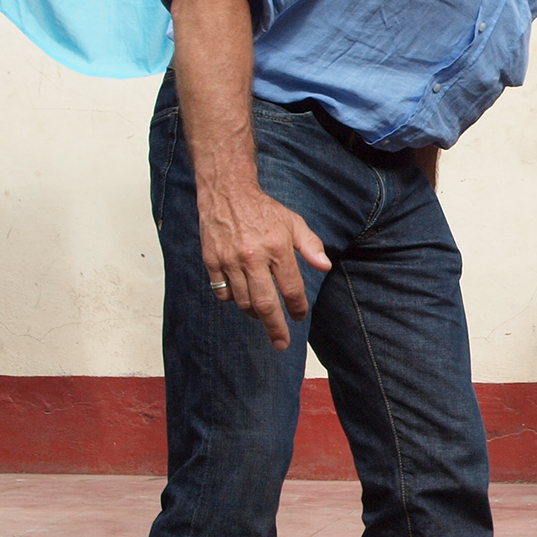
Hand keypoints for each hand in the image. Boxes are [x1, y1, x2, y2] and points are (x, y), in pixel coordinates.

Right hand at [200, 181, 331, 350]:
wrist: (227, 192)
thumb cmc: (264, 210)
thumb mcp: (294, 222)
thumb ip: (310, 246)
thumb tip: (325, 267)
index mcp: (277, 247)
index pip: (291, 289)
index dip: (297, 308)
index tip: (299, 316)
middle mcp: (253, 257)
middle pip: (265, 304)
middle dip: (275, 328)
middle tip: (281, 343)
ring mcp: (230, 260)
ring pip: (243, 301)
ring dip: (255, 314)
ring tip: (264, 316)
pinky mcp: (211, 261)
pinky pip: (222, 292)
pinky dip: (233, 300)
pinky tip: (242, 297)